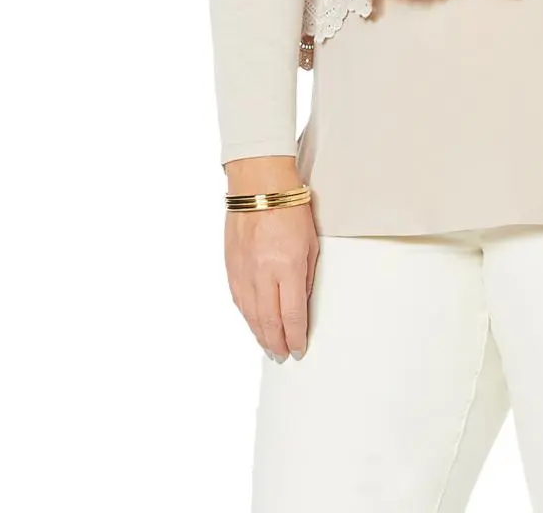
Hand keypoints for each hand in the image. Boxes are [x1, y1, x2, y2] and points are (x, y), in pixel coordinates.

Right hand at [223, 156, 318, 361]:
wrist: (259, 186)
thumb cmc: (290, 208)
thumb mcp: (311, 243)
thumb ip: (305, 276)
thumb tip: (301, 302)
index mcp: (287, 267)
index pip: (292, 314)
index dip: (296, 336)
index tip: (299, 348)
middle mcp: (263, 273)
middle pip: (269, 320)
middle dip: (277, 342)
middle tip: (282, 355)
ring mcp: (243, 271)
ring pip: (250, 314)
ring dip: (260, 334)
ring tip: (269, 347)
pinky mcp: (231, 266)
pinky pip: (238, 300)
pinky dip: (246, 316)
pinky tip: (252, 324)